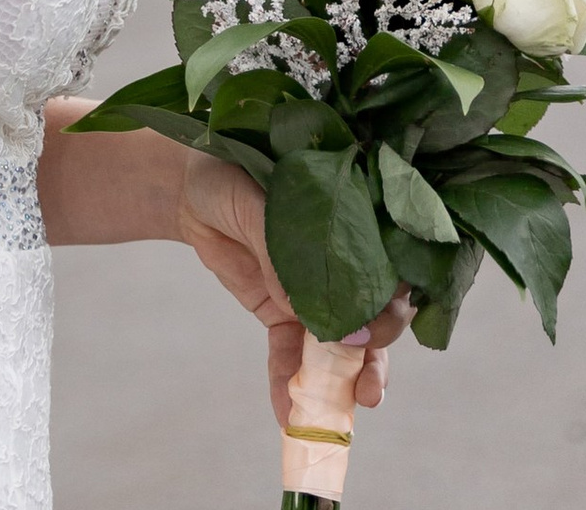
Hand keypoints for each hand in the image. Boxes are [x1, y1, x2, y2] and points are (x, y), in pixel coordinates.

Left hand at [173, 150, 413, 427]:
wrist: (188, 187)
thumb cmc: (228, 170)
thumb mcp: (250, 198)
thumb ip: (280, 250)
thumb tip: (315, 318)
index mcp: (352, 220)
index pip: (391, 262)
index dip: (397, 296)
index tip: (390, 319)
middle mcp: (344, 263)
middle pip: (377, 314)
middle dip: (377, 352)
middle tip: (367, 382)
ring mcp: (315, 293)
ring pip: (343, 346)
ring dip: (347, 384)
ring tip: (345, 412)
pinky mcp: (282, 314)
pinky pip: (291, 356)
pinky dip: (289, 386)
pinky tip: (287, 415)